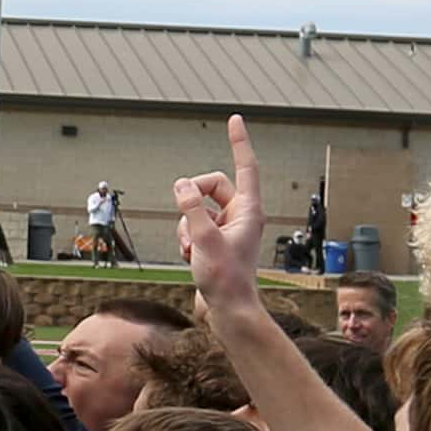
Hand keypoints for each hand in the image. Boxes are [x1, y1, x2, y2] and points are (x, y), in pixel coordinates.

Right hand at [173, 115, 267, 322]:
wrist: (228, 311)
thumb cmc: (225, 279)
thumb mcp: (204, 239)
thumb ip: (191, 208)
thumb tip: (181, 185)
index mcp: (248, 210)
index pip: (245, 166)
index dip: (239, 142)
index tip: (235, 119)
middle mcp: (240, 216)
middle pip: (211, 187)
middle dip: (192, 199)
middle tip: (183, 210)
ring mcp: (227, 230)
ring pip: (197, 209)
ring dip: (186, 225)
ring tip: (190, 249)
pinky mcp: (214, 243)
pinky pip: (193, 227)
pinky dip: (186, 239)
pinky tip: (190, 257)